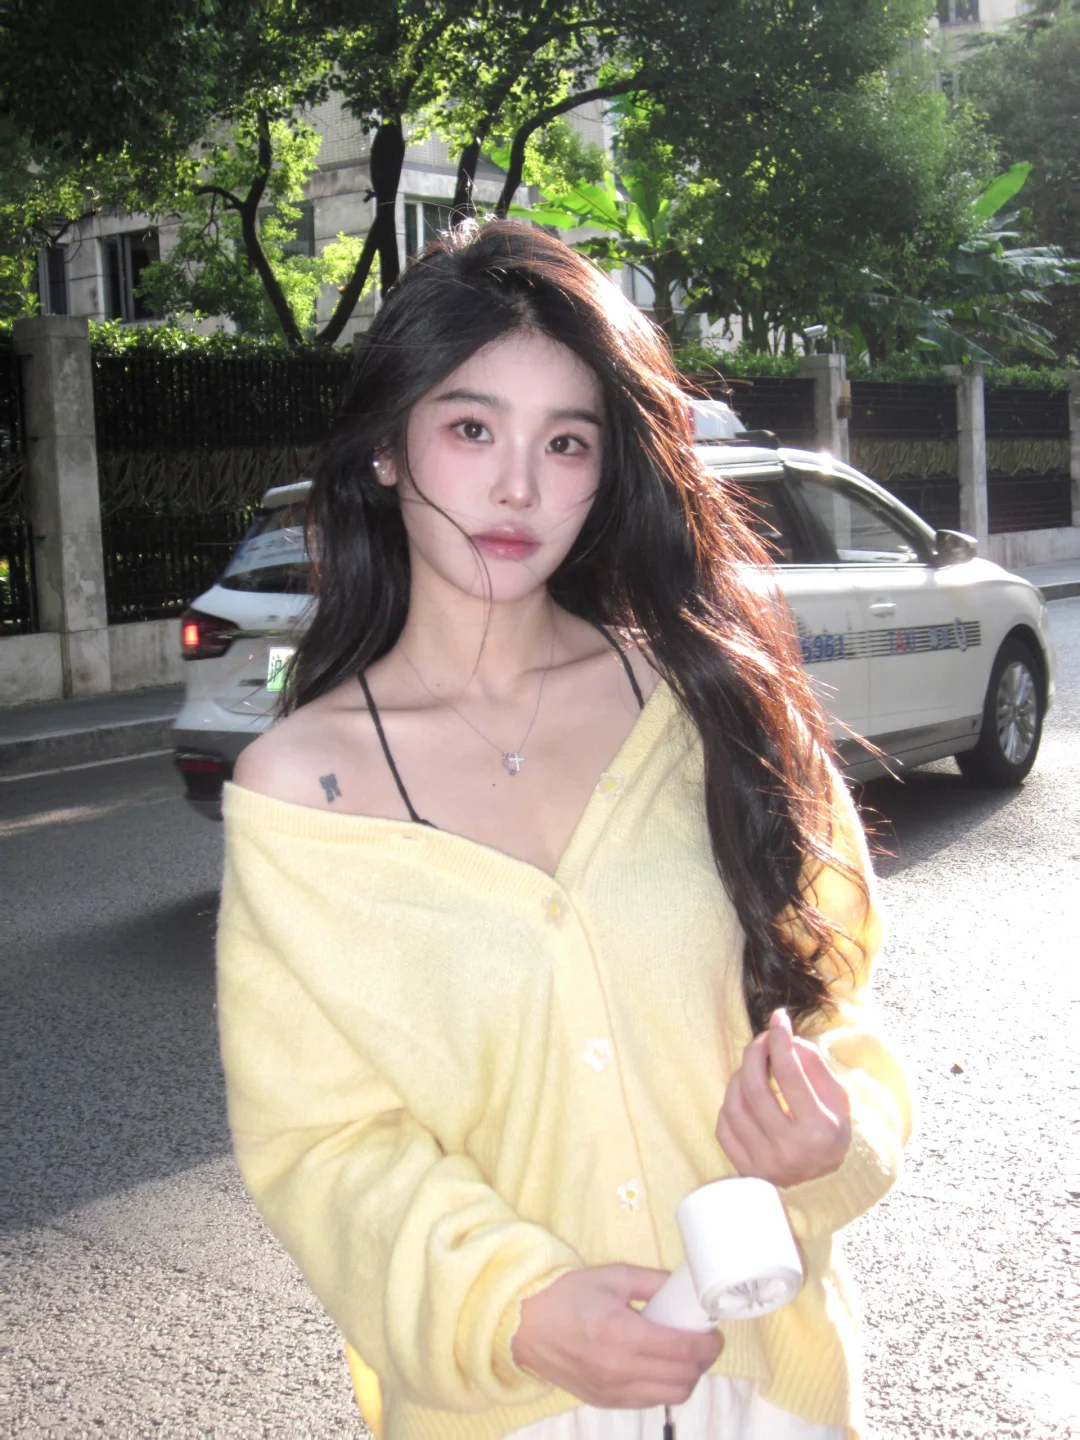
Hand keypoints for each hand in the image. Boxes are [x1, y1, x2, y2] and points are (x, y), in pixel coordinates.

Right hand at [511, 1265, 723, 1408]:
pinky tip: (659, 1366)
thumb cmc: (568, 1296)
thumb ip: (653, 1282)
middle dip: (703, 1361)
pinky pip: (649, 1402)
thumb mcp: (612, 1277)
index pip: (683, 1350)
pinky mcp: (605, 1402)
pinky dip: (663, 1387)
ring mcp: (612, 1391)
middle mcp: (619, 1369)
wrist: (525, 1326)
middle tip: (703, 1342)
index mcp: (622, 1333)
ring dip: (686, 1377)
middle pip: (684, 1379)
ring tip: (683, 1355)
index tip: (715, 1333)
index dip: (709, 1344)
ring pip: (670, 1396)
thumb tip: (685, 1288)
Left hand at [715, 1009, 851, 1187]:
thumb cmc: (830, 1131)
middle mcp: (790, 1149)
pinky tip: (744, 1097)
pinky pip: (723, 1125)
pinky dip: (730, 1103)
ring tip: (754, 1069)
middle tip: (761, 1040)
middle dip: (754, 1053)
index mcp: (819, 1130)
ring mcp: (764, 1163)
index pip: (789, 1073)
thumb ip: (814, 1065)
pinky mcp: (745, 1170)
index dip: (780, 1039)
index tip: (778, 1018)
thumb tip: (786, 1039)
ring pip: (734, 1104)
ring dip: (740, 1076)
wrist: (824, 1182)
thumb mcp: (837, 1098)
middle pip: (755, 1086)